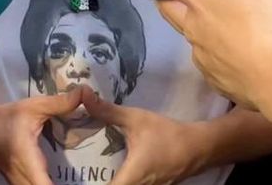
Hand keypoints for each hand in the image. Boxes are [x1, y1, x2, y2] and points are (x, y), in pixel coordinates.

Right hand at [0, 89, 83, 184]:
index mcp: (28, 163)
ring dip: (58, 184)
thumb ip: (60, 103)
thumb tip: (86, 93)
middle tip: (88, 178)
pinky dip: (49, 184)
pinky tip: (64, 178)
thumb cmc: (4, 118)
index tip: (86, 182)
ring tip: (80, 178)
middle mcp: (24, 180)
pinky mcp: (20, 184)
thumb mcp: (33, 107)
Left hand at [81, 89, 205, 184]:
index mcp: (130, 178)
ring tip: (86, 170)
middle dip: (92, 181)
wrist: (198, 147)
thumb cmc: (167, 134)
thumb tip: (82, 95)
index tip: (72, 175)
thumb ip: (107, 110)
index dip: (86, 184)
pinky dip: (116, 180)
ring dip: (104, 180)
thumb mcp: (136, 119)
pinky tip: (104, 170)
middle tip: (75, 170)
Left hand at [158, 0, 271, 109]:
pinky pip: (207, 61)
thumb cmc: (265, 19)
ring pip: (190, 37)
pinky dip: (215, 53)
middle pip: (168, 10)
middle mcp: (192, 27)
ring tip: (222, 26)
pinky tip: (235, 55)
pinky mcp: (214, 79)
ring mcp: (201, 56)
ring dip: (197, 28)